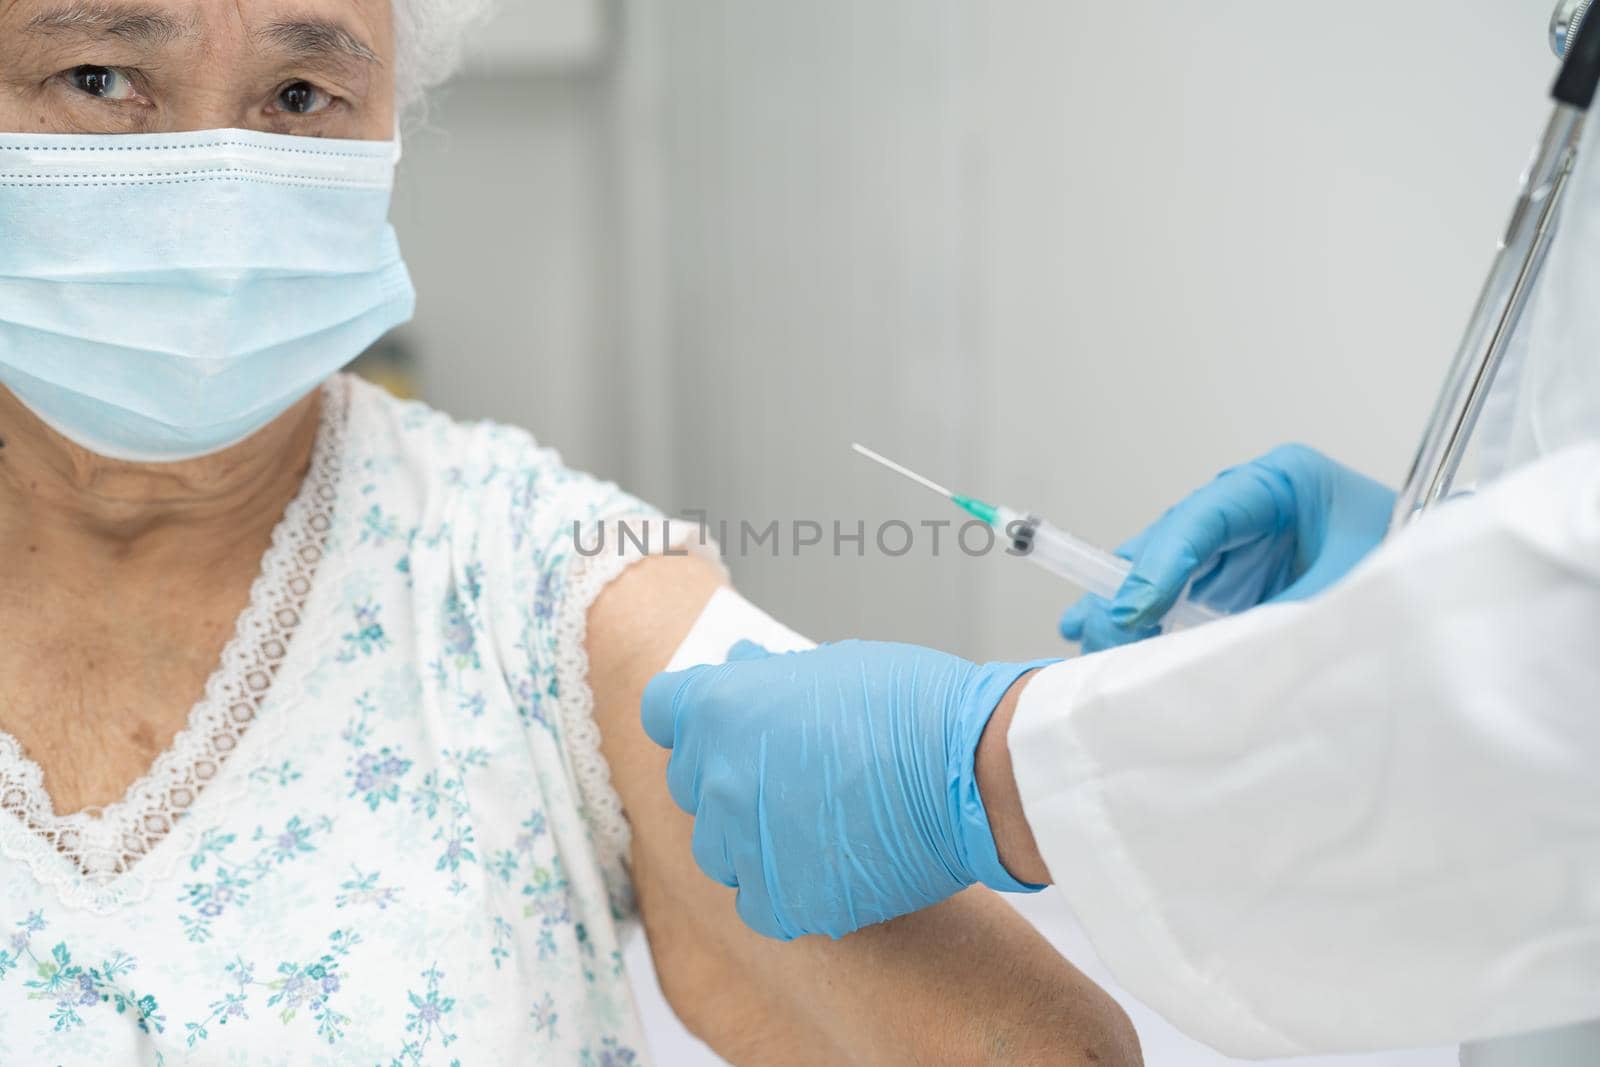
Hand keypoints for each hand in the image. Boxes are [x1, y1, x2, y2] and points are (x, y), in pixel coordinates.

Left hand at [641, 640, 1049, 940]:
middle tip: (786, 775)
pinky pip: (755, 903)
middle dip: (727, 774)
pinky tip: (823, 870)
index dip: (694, 715)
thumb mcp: (834, 666)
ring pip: (717, 849)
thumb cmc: (913, 708)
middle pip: (690, 783)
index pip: (662, 710)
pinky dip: (782, 892)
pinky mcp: (781, 899)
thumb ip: (772, 677)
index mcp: (719, 706)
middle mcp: (716, 775)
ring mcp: (744, 842)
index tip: (722, 722)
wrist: (972, 772)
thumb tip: (742, 666)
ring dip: (749, 839)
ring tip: (810, 826)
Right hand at [1061, 444, 1394, 652]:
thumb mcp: (1348, 594)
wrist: (1456, 598)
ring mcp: (1243, 541)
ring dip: (1128, 602)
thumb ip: (1278, 620)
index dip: (1162, 562)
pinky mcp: (1239, 578)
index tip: (1132, 610)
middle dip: (1128, 583)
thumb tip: (1211, 661)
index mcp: (1284, 482)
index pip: (1205, 514)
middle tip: (1091, 626)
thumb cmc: (1412, 573)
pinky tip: (1112, 634)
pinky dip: (1151, 617)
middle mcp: (1253, 506)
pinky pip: (1184, 594)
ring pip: (1169, 566)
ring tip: (1083, 632)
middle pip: (1173, 538)